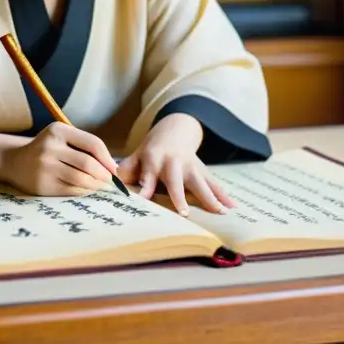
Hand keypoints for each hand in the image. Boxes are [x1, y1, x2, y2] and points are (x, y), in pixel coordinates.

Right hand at [3, 123, 118, 196]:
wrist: (14, 162)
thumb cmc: (47, 149)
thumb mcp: (62, 138)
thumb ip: (84, 147)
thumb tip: (113, 168)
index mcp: (58, 131)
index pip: (93, 143)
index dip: (107, 158)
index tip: (114, 169)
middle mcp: (50, 147)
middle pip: (88, 164)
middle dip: (104, 175)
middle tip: (110, 182)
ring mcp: (45, 166)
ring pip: (81, 179)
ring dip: (96, 185)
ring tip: (101, 187)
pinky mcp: (43, 184)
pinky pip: (71, 190)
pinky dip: (84, 192)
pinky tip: (86, 190)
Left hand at [117, 114, 233, 214]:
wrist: (176, 129)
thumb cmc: (152, 148)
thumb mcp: (137, 154)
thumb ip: (126, 169)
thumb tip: (110, 182)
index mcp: (154, 158)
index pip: (148, 176)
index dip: (145, 189)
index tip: (143, 202)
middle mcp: (173, 163)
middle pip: (176, 181)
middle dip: (180, 196)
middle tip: (184, 214)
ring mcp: (190, 167)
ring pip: (201, 182)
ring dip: (210, 197)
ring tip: (220, 212)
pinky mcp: (202, 171)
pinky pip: (214, 184)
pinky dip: (224, 196)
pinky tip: (233, 209)